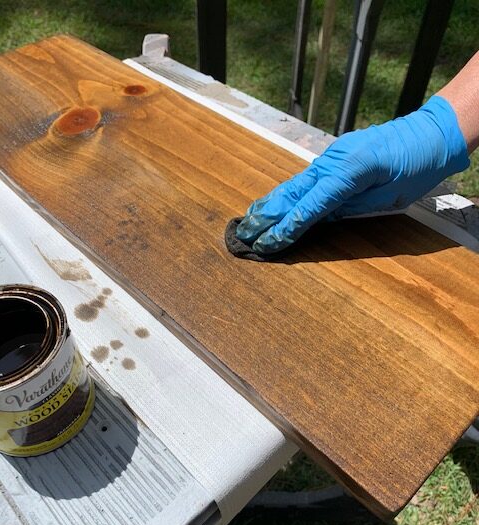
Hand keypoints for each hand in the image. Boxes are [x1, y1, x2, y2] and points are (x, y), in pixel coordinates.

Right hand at [236, 96, 469, 254]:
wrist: (431, 131)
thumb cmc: (418, 166)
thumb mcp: (389, 197)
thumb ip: (351, 207)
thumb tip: (320, 218)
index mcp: (349, 172)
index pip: (309, 207)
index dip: (286, 229)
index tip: (265, 244)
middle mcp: (333, 161)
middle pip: (291, 193)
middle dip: (265, 216)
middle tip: (243, 234)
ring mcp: (331, 156)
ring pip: (293, 184)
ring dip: (269, 204)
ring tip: (247, 220)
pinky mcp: (333, 156)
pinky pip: (304, 179)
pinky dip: (285, 194)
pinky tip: (272, 203)